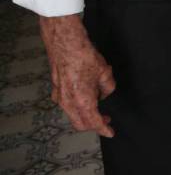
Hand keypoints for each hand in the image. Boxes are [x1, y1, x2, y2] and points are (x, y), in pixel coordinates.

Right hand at [40, 15, 115, 136]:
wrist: (65, 43)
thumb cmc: (84, 56)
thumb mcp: (105, 73)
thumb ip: (107, 88)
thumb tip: (104, 93)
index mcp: (82, 101)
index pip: (94, 122)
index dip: (103, 129)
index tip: (110, 132)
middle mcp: (68, 102)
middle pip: (81, 123)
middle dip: (94, 124)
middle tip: (106, 120)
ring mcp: (59, 96)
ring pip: (73, 114)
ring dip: (85, 113)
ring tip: (98, 102)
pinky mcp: (55, 89)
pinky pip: (67, 104)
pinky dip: (77, 105)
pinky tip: (86, 94)